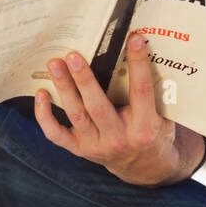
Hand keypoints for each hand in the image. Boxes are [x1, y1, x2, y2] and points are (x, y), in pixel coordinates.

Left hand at [34, 33, 196, 185]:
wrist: (145, 167)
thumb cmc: (154, 132)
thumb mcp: (164, 115)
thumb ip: (156, 91)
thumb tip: (143, 52)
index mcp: (145, 128)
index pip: (141, 91)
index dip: (138, 64)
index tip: (134, 39)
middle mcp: (119, 138)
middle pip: (97, 106)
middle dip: (84, 79)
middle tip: (73, 55)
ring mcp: (97, 146)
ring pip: (76, 115)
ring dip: (64, 88)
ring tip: (55, 64)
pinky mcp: (80, 150)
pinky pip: (56, 134)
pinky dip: (45, 115)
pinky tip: (41, 93)